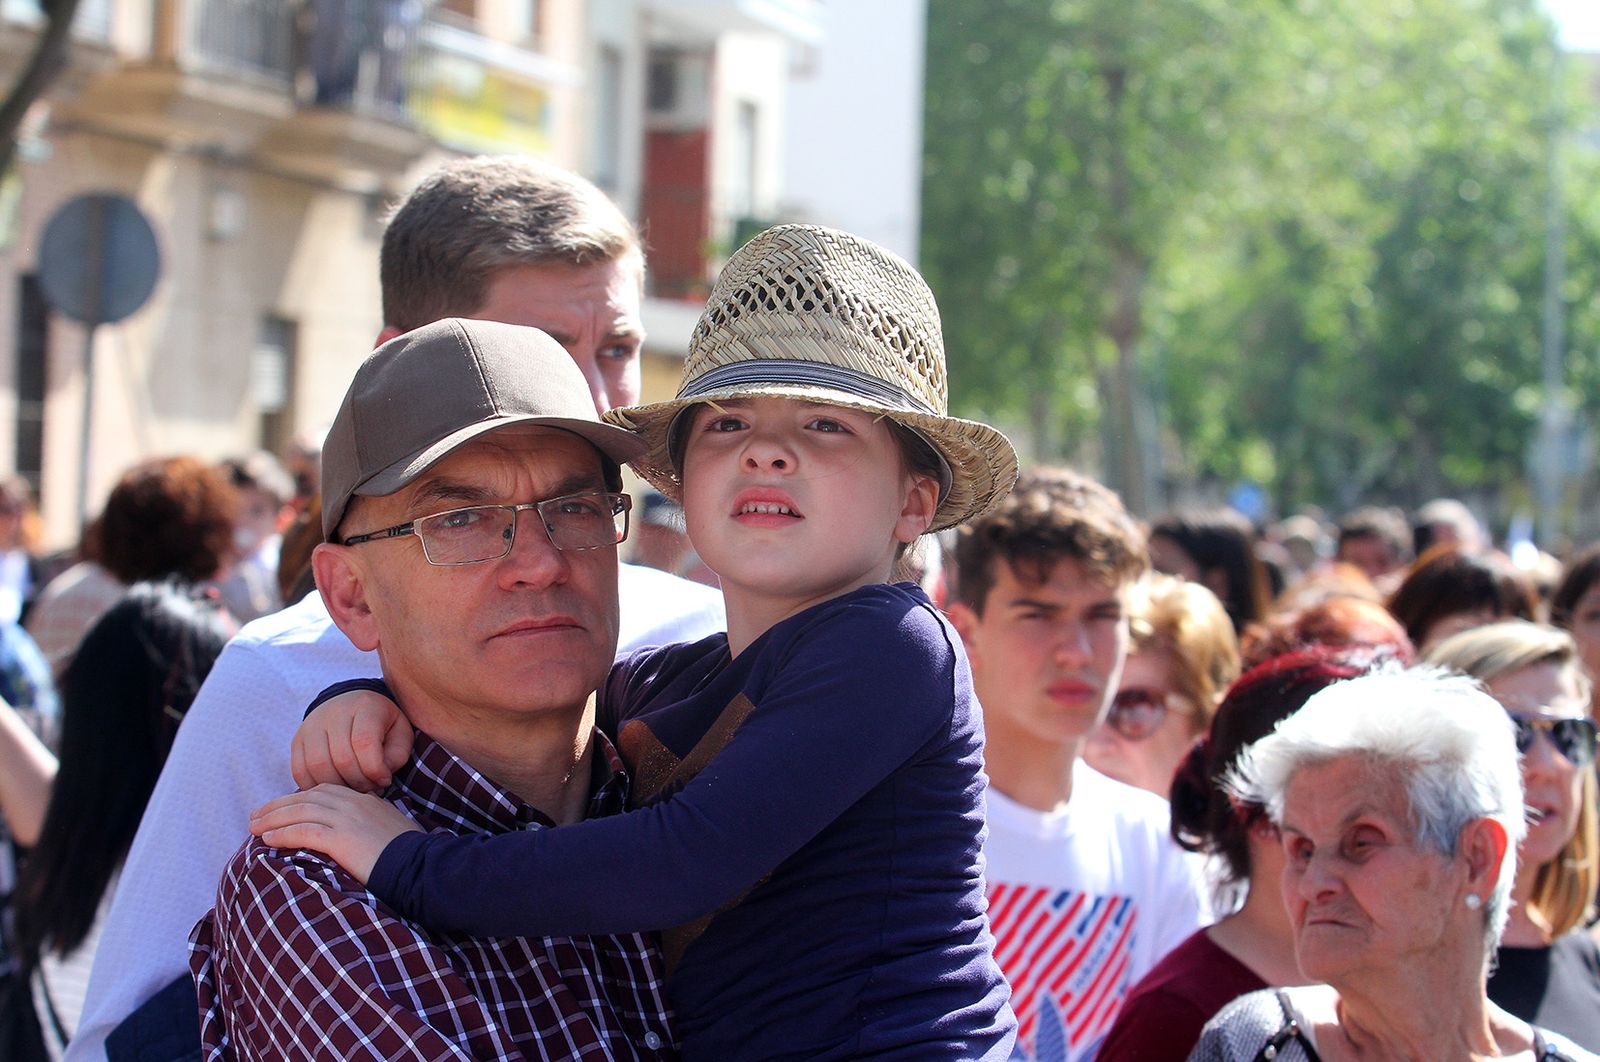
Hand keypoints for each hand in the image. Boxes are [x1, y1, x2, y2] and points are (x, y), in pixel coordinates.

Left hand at [250, 783, 420, 883]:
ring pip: (301, 812)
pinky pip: (304, 832)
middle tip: (256, 815)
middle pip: (307, 797)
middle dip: (278, 805)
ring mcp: (347, 819)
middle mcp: (355, 804)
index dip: (298, 798)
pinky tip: (267, 841)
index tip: (281, 807)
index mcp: (367, 801)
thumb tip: (358, 837)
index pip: (325, 791)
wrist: (422, 866)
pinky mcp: (341, 838)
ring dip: (273, 819)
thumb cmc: (411, 856)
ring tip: (253, 827)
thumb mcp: (392, 832)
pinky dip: (282, 834)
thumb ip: (372, 827)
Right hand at [292, 690, 412, 791]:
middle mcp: (334, 713)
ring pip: (317, 766)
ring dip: (337, 788)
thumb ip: (396, 756)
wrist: (353, 704)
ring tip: (354, 790)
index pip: (364, 742)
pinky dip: (316, 787)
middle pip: (341, 758)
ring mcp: (311, 726)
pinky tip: (334, 790)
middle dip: (359, 782)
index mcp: (365, 706)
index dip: (375, 769)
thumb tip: (378, 777)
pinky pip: (299, 771)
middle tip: (370, 789)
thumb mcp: (401, 733)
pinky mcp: (297, 740)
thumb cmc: (382, 724)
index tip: (385, 780)